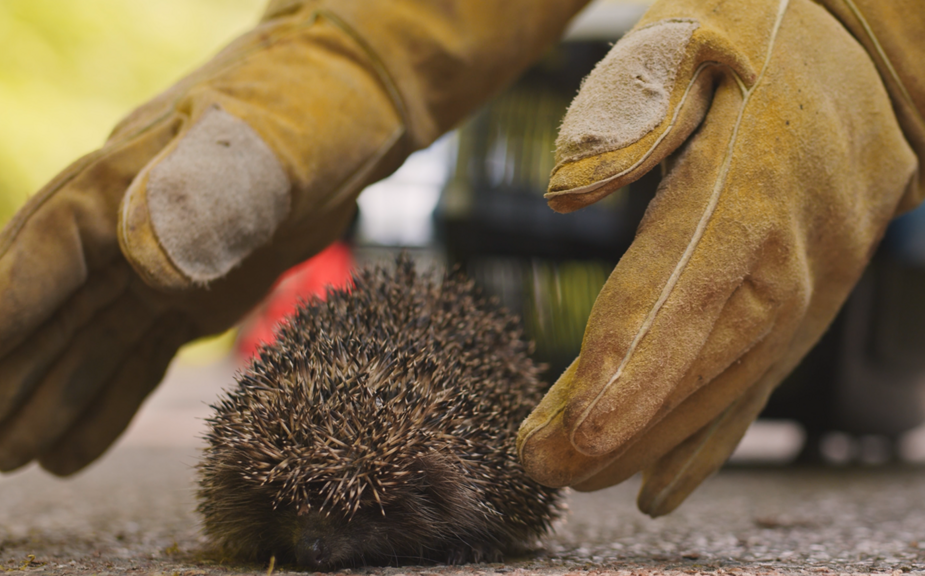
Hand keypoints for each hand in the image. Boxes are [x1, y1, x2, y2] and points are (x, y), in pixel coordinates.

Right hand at [0, 0, 590, 475]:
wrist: (353, 111)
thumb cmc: (312, 113)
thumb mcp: (273, 143)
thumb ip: (210, 192)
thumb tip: (147, 265)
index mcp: (125, 183)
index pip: (45, 252)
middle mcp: (127, 229)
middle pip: (49, 308)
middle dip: (9, 372)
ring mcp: (160, 267)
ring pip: (88, 341)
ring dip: (49, 398)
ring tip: (11, 458)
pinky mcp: (197, 296)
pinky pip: (140, 355)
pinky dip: (110, 401)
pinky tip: (76, 447)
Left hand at [518, 0, 923, 515]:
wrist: (870, 55)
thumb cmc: (761, 37)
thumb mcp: (685, 42)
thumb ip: (630, 119)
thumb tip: (565, 194)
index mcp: (745, 192)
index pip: (675, 294)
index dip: (625, 366)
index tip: (576, 427)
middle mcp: (784, 260)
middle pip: (692, 362)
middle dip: (619, 425)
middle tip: (541, 468)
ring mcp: (802, 291)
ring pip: (719, 386)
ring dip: (646, 441)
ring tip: (574, 479)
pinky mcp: (802, 305)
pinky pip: (752, 386)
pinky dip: (704, 441)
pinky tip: (659, 488)